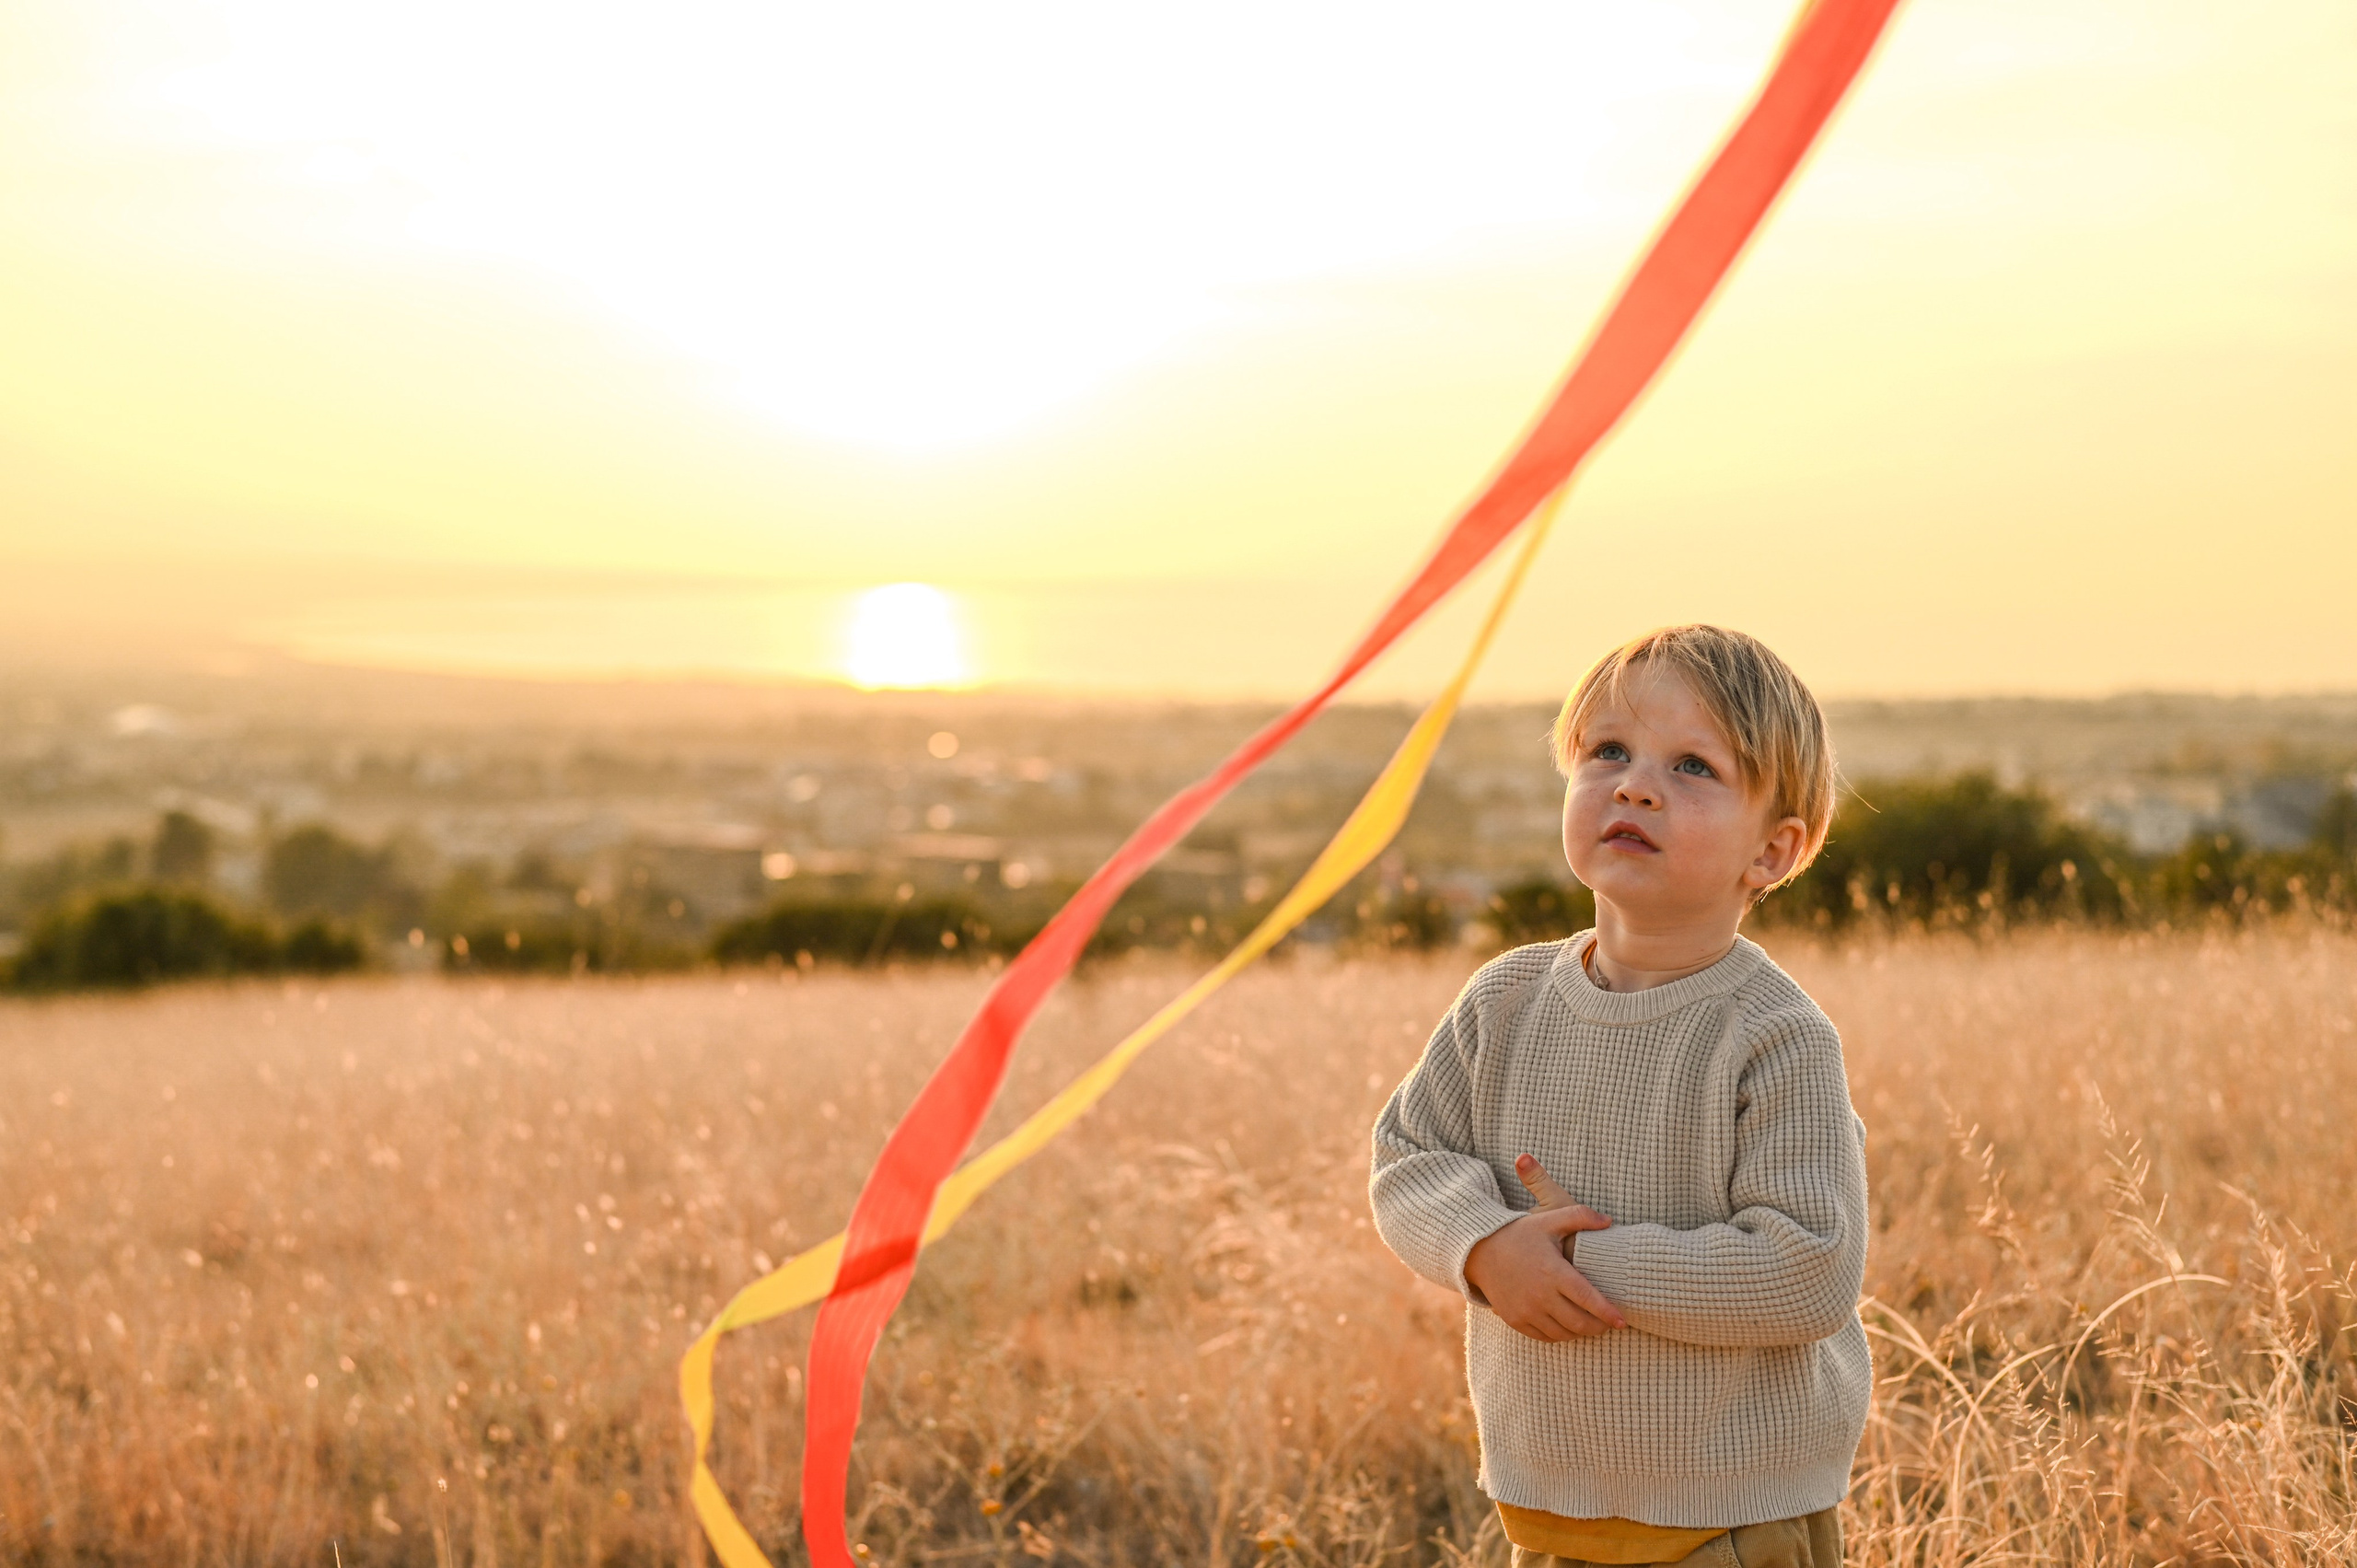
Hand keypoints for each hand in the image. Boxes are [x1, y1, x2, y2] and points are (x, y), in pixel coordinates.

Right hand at [1463, 1155, 1625, 1340]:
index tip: (1622, 1321)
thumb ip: (1580, 1216)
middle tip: (1608, 1323)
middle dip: (1599, 1327)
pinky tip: (1567, 1326)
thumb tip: (1610, 1221)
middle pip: (1579, 1322)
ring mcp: (1526, 1310)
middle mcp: (1540, 1295)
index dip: (1608, 1313)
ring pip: (1563, 1333)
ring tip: (1590, 1324)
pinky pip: (1545, 1336)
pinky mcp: (1515, 1319)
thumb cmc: (1519, 1233)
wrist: (1479, 1250)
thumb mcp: (1548, 1219)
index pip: (1588, 1299)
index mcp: (1553, 1271)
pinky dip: (1560, 1335)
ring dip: (1580, 1332)